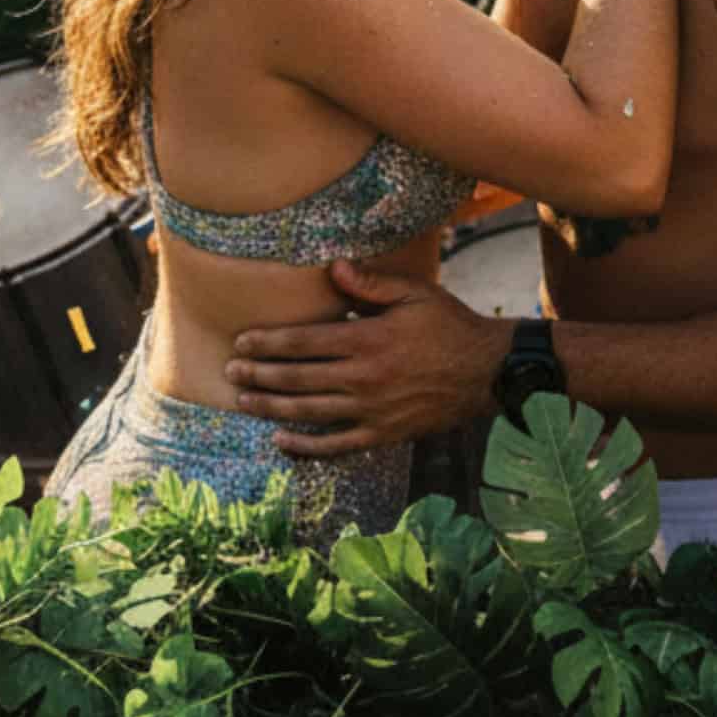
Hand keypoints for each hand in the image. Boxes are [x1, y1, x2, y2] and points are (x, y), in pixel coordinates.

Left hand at [227, 260, 512, 455]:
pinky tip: (282, 442)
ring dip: (272, 406)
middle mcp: (365, 378)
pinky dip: (307, 446)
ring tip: (243, 399)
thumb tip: (333, 269)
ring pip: (310, 411)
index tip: (242, 341)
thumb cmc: (448, 325)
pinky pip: (337, 445)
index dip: (269, 342)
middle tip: (230, 370)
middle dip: (260, 374)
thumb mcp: (414, 294)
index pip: (305, 342)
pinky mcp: (383, 433)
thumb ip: (371, 283)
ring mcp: (373, 410)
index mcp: (368, 340)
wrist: (486, 371)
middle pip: (299, 378)